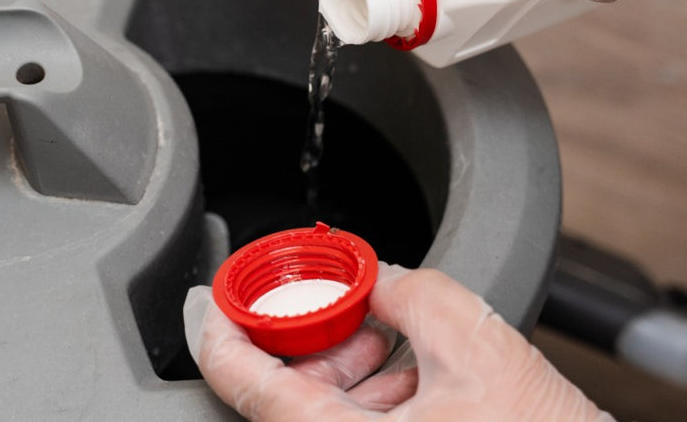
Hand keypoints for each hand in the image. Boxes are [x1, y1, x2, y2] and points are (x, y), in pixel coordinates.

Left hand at [184, 263, 613, 420]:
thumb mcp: (476, 346)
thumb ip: (411, 292)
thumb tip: (381, 278)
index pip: (245, 386)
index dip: (219, 330)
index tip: (210, 300)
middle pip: (285, 397)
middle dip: (313, 340)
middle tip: (338, 303)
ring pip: (320, 416)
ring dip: (347, 368)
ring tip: (390, 336)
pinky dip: (371, 398)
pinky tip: (410, 373)